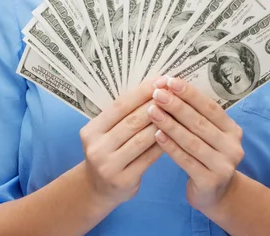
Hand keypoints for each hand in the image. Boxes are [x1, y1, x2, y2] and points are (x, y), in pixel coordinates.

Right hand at [79, 77, 163, 206]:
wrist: (97, 189)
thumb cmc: (108, 151)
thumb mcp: (106, 132)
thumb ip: (123, 115)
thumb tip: (154, 87)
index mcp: (91, 130)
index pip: (120, 105)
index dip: (142, 92)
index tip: (160, 80)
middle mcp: (97, 148)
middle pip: (132, 121)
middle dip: (155, 104)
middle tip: (174, 92)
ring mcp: (109, 166)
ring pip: (142, 139)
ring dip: (162, 122)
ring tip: (177, 110)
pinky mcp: (124, 180)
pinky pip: (149, 157)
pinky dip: (163, 143)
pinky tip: (175, 133)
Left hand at [146, 76, 243, 212]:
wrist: (215, 195)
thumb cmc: (206, 156)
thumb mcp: (208, 135)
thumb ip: (196, 115)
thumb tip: (170, 87)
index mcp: (232, 130)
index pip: (210, 107)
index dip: (190, 93)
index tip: (170, 81)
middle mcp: (232, 147)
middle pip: (200, 122)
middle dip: (176, 105)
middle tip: (158, 93)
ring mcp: (223, 166)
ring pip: (191, 141)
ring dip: (170, 124)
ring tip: (152, 111)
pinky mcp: (210, 182)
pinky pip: (186, 160)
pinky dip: (170, 146)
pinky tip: (156, 135)